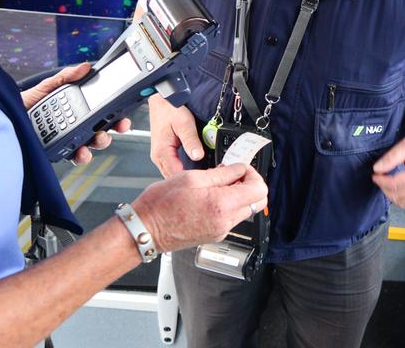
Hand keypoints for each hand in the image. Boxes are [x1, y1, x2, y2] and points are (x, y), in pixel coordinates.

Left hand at [20, 63, 130, 164]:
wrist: (2, 118)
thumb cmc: (24, 104)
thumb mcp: (46, 87)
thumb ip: (65, 77)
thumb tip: (84, 67)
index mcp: (75, 109)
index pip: (100, 111)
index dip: (114, 112)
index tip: (123, 111)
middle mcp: (74, 126)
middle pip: (101, 129)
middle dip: (113, 128)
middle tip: (118, 124)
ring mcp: (67, 140)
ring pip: (91, 144)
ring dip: (100, 142)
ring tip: (98, 138)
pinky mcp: (57, 152)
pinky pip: (73, 156)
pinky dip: (81, 155)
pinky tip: (80, 150)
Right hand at [132, 163, 267, 253]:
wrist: (146, 229)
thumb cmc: (161, 204)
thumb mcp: (192, 177)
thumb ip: (221, 173)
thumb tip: (239, 169)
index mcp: (221, 205)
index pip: (258, 190)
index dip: (254, 175)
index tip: (242, 169)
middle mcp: (224, 222)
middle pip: (256, 202)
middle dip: (249, 185)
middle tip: (234, 175)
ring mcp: (220, 231)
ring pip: (244, 211)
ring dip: (238, 195)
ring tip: (218, 184)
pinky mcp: (214, 235)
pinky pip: (231, 219)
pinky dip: (228, 205)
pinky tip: (211, 196)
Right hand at [148, 93, 203, 176]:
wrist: (161, 101)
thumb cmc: (170, 110)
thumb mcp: (184, 123)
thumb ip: (191, 141)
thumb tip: (197, 156)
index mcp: (161, 152)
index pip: (176, 175)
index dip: (191, 180)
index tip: (205, 180)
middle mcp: (158, 157)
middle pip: (173, 178)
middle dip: (189, 181)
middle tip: (207, 182)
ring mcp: (160, 156)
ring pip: (172, 175)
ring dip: (185, 178)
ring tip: (202, 179)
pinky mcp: (163, 154)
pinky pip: (172, 168)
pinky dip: (182, 171)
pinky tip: (193, 171)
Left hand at [371, 123, 404, 209]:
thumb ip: (391, 157)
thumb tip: (378, 168)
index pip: (393, 185)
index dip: (381, 181)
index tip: (376, 174)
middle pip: (396, 195)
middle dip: (384, 187)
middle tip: (381, 177)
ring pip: (402, 203)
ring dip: (391, 194)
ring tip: (389, 182)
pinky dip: (401, 200)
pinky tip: (397, 190)